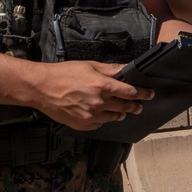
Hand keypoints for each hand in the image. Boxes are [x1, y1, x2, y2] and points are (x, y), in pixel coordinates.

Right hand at [32, 60, 154, 130]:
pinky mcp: (83, 125)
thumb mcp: (90, 66)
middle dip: (135, 105)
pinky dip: (104, 118)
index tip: (150, 94)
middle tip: (140, 105)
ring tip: (123, 111)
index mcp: (102, 86)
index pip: (130, 92)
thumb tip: (127, 68)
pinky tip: (103, 114)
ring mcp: (91, 116)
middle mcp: (99, 103)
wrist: (42, 88)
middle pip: (125, 107)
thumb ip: (111, 70)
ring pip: (114, 117)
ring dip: (120, 113)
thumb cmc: (65, 73)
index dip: (142, 93)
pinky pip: (100, 123)